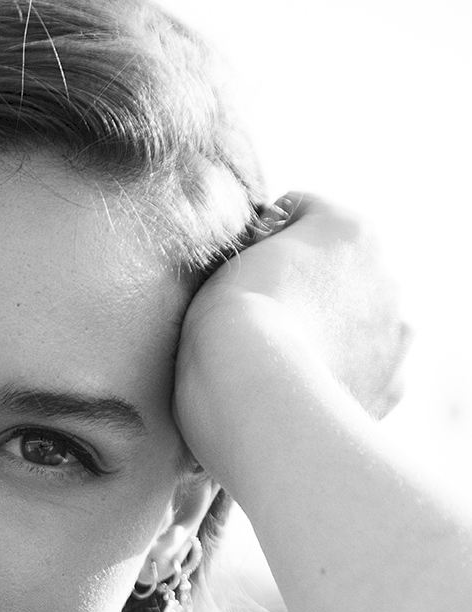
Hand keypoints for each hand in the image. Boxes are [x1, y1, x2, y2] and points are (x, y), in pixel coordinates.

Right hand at [176, 192, 412, 423]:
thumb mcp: (236, 257)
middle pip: (341, 266)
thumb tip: (273, 263)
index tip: (247, 267)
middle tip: (269, 313)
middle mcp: (384, 273)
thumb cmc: (233, 319)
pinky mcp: (390, 381)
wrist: (254, 386)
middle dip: (313, 282)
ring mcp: (391, 330)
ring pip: (365, 315)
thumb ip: (264, 248)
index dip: (267, 237)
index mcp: (350, 229)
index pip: (304, 212)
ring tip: (293, 352)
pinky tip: (319, 379)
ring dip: (337, 324)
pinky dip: (354, 368)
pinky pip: (376, 365)